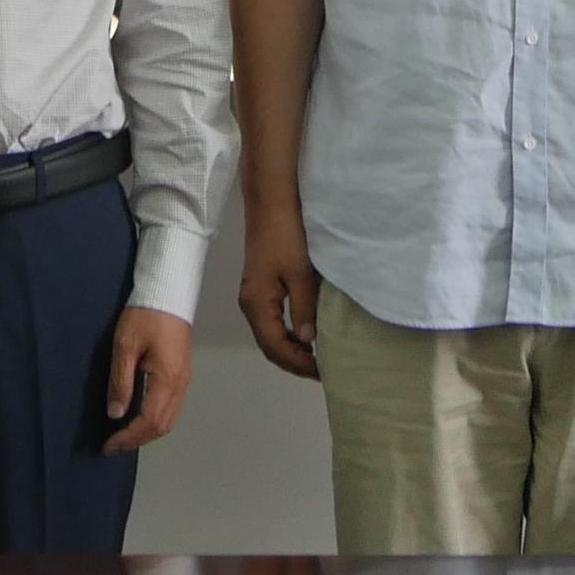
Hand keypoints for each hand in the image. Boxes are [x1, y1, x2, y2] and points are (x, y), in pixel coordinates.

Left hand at [102, 308, 195, 452]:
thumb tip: (116, 413)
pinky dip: (155, 419)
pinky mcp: (182, 373)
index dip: (128, 437)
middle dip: (138, 440)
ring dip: (147, 432)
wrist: (169, 292)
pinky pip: (171, 407)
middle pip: (162, 426)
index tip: (108, 445)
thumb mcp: (125, 346)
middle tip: (113, 445)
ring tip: (124, 435)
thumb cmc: (145, 316)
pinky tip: (139, 417)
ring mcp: (184, 380)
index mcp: (167, 379)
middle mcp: (180, 384)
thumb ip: (120, 382)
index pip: (149, 421)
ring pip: (169, 419)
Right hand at [237, 204, 323, 380]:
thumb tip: (308, 341)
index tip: (323, 372)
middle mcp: (251, 304)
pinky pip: (274, 321)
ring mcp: (255, 295)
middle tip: (323, 371)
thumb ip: (304, 309)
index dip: (298, 363)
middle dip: (295, 361)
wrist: (272, 202)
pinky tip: (308, 334)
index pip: (275, 348)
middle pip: (270, 345)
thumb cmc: (286, 235)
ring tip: (318, 358)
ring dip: (293, 349)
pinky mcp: (262, 286)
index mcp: (257, 304)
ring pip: (272, 334)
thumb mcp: (300, 273)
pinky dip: (290, 333)